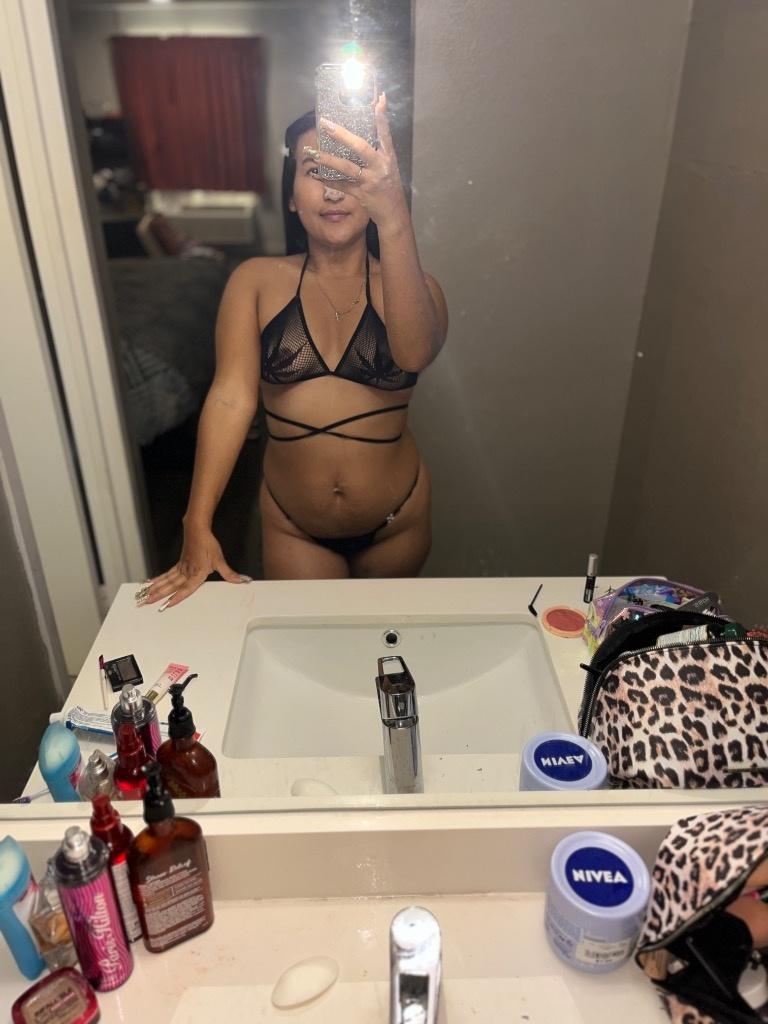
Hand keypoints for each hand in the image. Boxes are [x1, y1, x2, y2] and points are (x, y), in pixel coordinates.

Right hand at [137, 523, 250, 610]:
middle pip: (171, 586)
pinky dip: (159, 580)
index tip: (167, 605)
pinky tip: (150, 583)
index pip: (186, 588)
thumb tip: (243, 580)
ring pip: (167, 581)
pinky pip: (167, 574)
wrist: (197, 530)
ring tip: (144, 596)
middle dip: (159, 595)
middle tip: (146, 602)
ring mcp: (181, 568)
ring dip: (156, 589)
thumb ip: (229, 574)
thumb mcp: (220, 560)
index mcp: (197, 573)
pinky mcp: (179, 565)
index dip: (177, 597)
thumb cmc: (209, 545)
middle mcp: (186, 572)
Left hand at [308, 93, 408, 226]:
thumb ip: (381, 145)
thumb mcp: (389, 164)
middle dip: (342, 135)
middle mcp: (380, 167)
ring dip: (329, 160)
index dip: (381, 118)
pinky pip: (342, 185)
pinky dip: (329, 180)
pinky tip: (317, 175)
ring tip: (315, 153)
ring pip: (348, 168)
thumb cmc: (389, 186)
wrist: (394, 213)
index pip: (385, 134)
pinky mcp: (362, 194)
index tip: (378, 100)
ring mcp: (370, 181)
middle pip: (361, 148)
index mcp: (388, 157)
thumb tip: (374, 121)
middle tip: (326, 124)